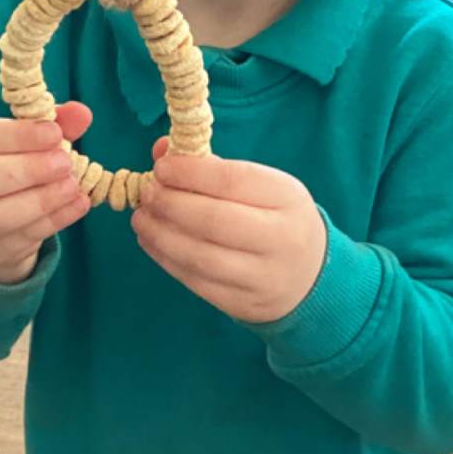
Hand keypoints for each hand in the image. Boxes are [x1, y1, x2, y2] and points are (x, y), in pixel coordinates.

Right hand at [0, 104, 92, 284]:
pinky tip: (78, 204)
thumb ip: (51, 123)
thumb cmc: (6, 164)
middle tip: (65, 162)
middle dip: (28, 170)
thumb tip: (82, 113)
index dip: (18, 135)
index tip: (54, 133)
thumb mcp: (22, 140)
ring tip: (72, 186)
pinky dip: (54, 221)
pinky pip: (20, 238)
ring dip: (40, 201)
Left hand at [131, 139, 327, 323]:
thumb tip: (161, 150)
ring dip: (161, 234)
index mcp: (287, 198)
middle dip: (170, 204)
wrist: (310, 277)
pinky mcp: (243, 303)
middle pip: (213, 220)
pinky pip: (195, 281)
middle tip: (147, 192)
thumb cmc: (276, 218)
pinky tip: (151, 241)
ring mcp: (262, 276)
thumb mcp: (262, 186)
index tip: (161, 167)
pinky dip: (165, 259)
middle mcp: (280, 238)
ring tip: (141, 218)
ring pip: (200, 256)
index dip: (190, 172)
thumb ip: (213, 167)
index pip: (233, 181)